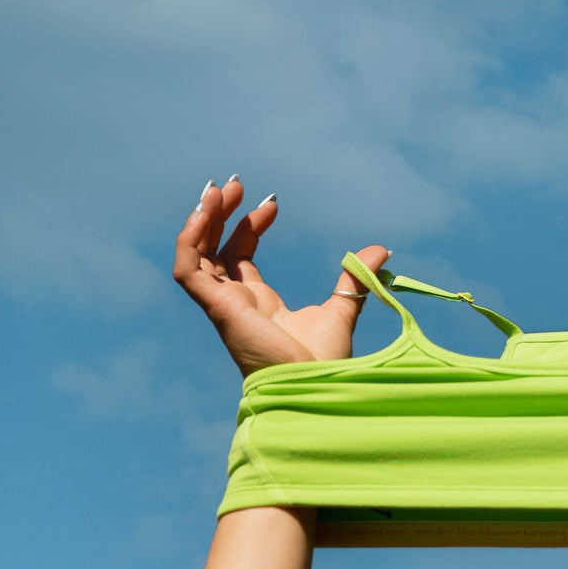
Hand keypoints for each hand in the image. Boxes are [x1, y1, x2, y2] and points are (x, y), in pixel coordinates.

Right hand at [172, 177, 390, 375]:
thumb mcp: (342, 308)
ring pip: (197, 256)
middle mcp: (235, 302)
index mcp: (259, 303)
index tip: (273, 203)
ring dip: (202, 221)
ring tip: (218, 189)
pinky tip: (203, 212)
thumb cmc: (323, 362)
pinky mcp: (218, 308)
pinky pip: (188, 270)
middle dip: (221, 215)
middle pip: (214, 250)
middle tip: (235, 183)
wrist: (315, 385)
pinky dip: (189, 241)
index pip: (241, 255)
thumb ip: (354, 279)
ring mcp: (223, 305)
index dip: (251, 226)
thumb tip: (380, 249)